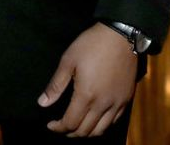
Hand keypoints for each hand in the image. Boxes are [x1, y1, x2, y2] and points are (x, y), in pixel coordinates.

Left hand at [37, 22, 137, 137]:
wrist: (120, 36)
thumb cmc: (91, 45)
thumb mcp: (68, 60)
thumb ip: (56, 85)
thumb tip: (42, 104)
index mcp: (86, 95)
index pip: (70, 123)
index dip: (58, 128)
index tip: (50, 125)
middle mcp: (102, 105)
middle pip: (85, 131)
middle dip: (70, 133)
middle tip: (61, 127)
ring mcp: (116, 103)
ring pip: (101, 130)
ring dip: (87, 133)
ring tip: (77, 127)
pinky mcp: (126, 99)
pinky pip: (114, 121)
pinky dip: (103, 126)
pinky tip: (96, 118)